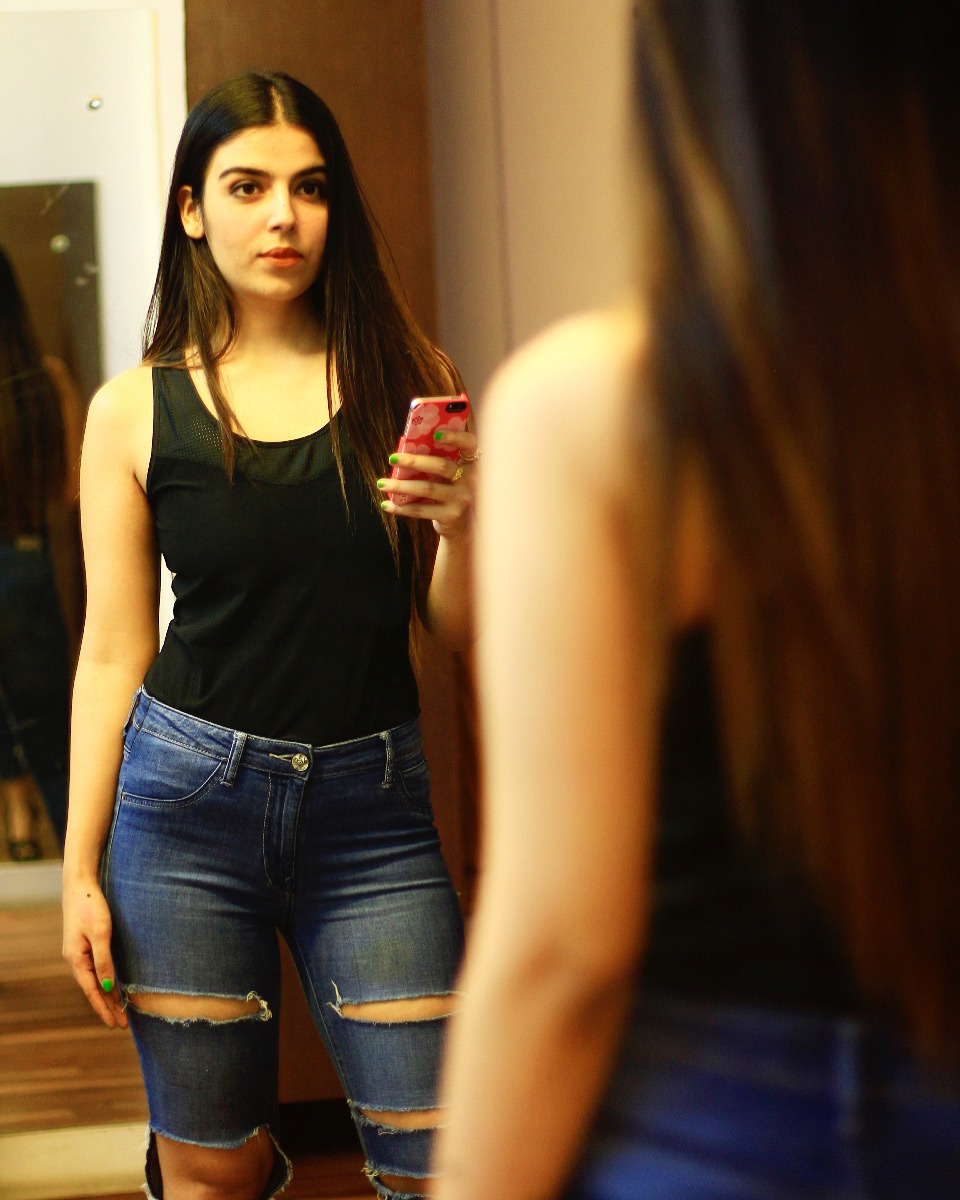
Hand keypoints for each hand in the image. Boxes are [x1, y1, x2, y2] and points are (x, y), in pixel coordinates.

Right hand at [62, 877, 126, 1028]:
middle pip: (93, 990)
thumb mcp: (100, 934)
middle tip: (122, 1025)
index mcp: (76, 960)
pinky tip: (114, 988)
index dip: (104, 1009)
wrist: (80, 885)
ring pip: (96, 981)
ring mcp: (80, 953)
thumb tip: (108, 987)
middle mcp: (76, 960)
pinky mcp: (86, 945)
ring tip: (120, 1012)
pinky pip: (97, 970)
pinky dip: (106, 981)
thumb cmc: (90, 906)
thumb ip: (104, 961)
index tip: (115, 1024)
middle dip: (107, 1008)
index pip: (92, 992)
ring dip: (107, 997)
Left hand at [378, 429, 479, 539]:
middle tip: (392, 458)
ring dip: (401, 486)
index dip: (455, 436)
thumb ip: (439, 460)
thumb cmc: (450, 492)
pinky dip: (402, 508)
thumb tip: (406, 448)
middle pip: (440, 465)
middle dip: (413, 461)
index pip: (469, 444)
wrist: (462, 526)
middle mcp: (471, 480)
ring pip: (427, 488)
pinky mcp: (451, 516)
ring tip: (382, 483)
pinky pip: (422, 510)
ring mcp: (462, 499)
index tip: (435, 434)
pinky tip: (387, 505)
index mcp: (471, 463)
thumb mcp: (452, 476)